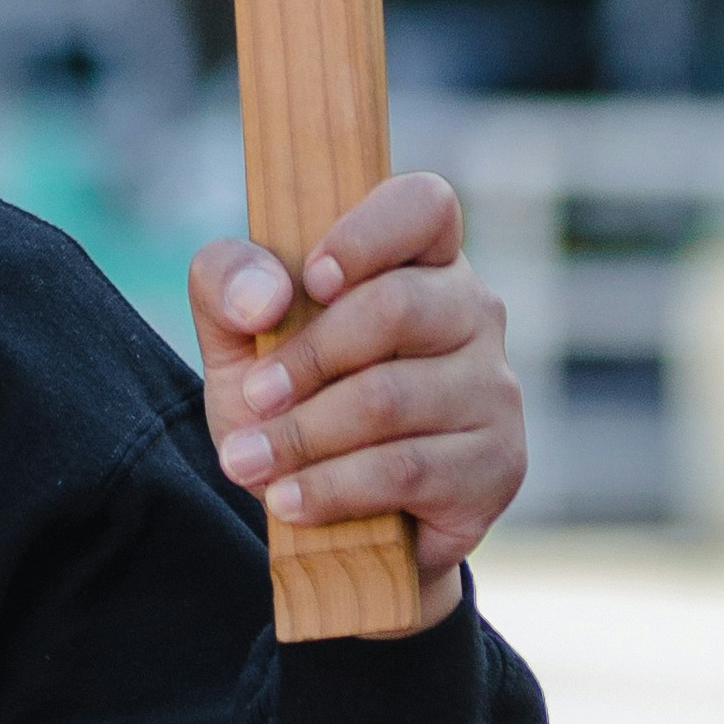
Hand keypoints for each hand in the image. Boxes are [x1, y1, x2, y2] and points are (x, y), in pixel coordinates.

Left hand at [188, 170, 522, 594]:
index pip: (425, 205)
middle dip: (307, 357)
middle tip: (252, 398)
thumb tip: (265, 296)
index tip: (310, 280)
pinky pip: (405, 469)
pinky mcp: (497, 466)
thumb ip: (226, 283)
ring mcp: (495, 390)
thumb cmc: (292, 399)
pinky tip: (288, 501)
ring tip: (246, 462)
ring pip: (391, 398)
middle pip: (397, 307)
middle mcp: (474, 312)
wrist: (333, 519)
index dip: (367, 234)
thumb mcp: (238, 337)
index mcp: (422, 257)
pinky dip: (331, 488)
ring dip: (303, 435)